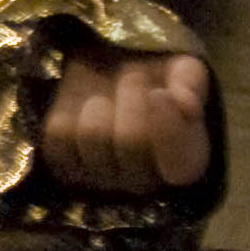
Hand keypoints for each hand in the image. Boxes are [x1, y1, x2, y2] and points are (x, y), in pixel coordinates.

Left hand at [40, 42, 212, 192]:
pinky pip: (58, 138)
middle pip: (132, 143)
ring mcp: (101, 179)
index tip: (159, 94)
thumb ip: (191, 82)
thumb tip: (185, 104)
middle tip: (134, 73)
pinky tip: (81, 108)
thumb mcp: (182, 69)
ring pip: (94, 137)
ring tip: (106, 92)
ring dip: (100, 103)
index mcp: (184, 162)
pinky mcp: (64, 168)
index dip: (169, 131)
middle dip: (132, 97)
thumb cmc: (156, 76)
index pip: (180, 167)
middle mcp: (144, 182)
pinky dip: (67, 112)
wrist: (112, 69)